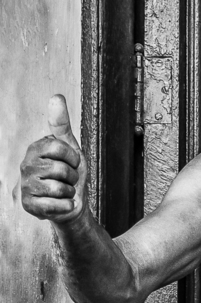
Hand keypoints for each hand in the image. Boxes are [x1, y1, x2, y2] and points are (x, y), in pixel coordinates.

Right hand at [20, 95, 86, 223]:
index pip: (59, 147)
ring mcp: (25, 186)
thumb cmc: (71, 174)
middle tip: (68, 179)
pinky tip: (61, 204)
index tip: (72, 162)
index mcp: (35, 149)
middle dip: (72, 176)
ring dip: (69, 191)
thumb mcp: (71, 148)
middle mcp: (26, 166)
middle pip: (60, 169)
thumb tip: (56, 96)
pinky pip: (56, 205)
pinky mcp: (29, 205)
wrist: (71, 202)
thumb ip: (62, 124)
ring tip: (64, 191)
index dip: (73, 157)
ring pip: (59, 188)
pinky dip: (66, 206)